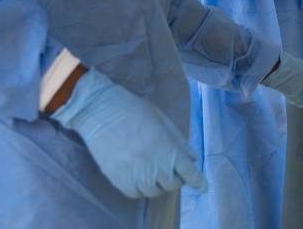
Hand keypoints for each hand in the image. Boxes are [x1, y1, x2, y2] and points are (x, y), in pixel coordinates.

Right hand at [51, 68, 206, 198]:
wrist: (99, 109)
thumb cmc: (133, 109)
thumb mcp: (161, 119)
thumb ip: (178, 140)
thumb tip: (193, 158)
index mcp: (163, 144)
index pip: (186, 170)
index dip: (197, 180)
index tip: (203, 187)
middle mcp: (149, 160)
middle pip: (171, 184)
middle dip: (177, 180)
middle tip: (174, 172)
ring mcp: (131, 170)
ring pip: (153, 191)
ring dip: (159, 185)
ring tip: (156, 173)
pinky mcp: (115, 176)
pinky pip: (134, 193)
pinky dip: (141, 189)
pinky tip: (142, 178)